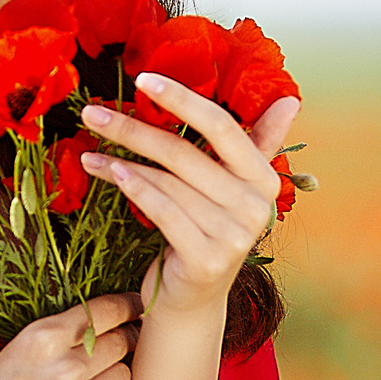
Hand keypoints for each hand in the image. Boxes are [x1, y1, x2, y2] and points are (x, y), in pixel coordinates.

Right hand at [0, 294, 140, 379]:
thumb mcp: (12, 353)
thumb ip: (58, 337)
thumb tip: (109, 321)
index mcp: (41, 339)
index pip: (105, 310)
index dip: (128, 305)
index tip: (137, 306)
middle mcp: (66, 370)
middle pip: (122, 340)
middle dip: (126, 338)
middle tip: (122, 343)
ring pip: (125, 374)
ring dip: (114, 374)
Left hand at [79, 76, 301, 322]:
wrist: (192, 299)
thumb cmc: (205, 230)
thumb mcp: (230, 187)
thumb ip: (256, 143)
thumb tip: (291, 100)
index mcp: (264, 178)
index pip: (223, 127)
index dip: (183, 100)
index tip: (144, 79)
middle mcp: (255, 206)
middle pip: (184, 153)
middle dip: (133, 129)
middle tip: (92, 113)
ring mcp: (233, 236)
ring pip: (167, 182)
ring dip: (121, 161)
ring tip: (90, 149)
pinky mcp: (206, 259)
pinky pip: (161, 211)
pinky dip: (133, 188)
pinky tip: (109, 172)